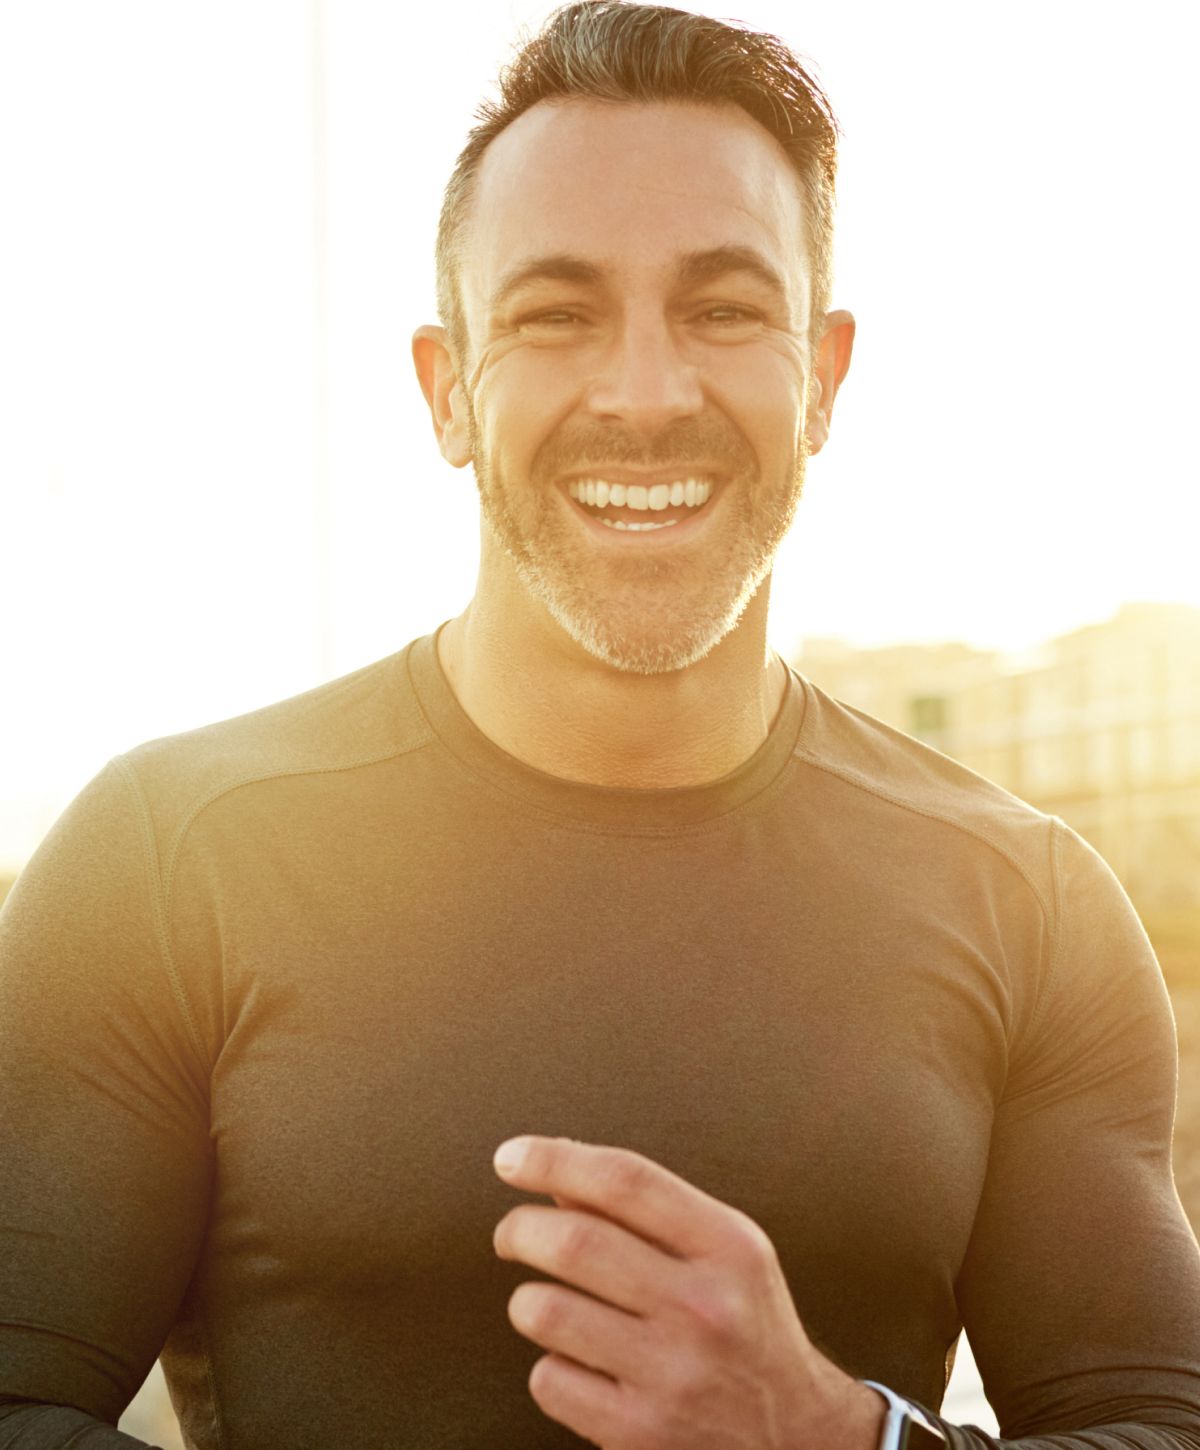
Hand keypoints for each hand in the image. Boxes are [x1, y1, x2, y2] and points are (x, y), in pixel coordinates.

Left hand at [492, 1134, 885, 1448]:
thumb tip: (555, 1171)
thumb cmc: (748, 1328)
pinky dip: (549, 1365)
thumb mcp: (725, 1253)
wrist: (798, 1438)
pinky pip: (549, 1380)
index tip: (512, 1158)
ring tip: (546, 1302)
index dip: (554, 1160)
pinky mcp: (640, 1435)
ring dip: (528, 1300)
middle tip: (511, 1234)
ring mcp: (672, 1376)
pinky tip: (578, 1362)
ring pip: (547, 1311)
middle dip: (520, 1229)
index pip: (625, 1181)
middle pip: (574, 1242)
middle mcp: (705, 1308)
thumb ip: (648, 1210)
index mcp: (729, 1247)